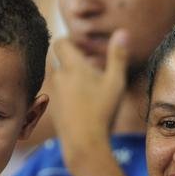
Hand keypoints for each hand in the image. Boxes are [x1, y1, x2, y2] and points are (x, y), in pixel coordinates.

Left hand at [46, 31, 127, 162]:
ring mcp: (53, 94)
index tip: (83, 48)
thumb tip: (122, 31)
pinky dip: (66, 93)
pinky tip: (81, 105)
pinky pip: (57, 93)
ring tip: (87, 88)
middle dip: (71, 61)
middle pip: (59, 60)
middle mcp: (58, 77)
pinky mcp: (52, 108)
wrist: (84, 144)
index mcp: (72, 67)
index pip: (60, 42)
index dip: (70, 42)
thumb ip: (118, 56)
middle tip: (89, 69)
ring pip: (58, 78)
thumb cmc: (102, 112)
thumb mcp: (116, 83)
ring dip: (69, 78)